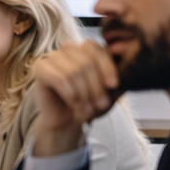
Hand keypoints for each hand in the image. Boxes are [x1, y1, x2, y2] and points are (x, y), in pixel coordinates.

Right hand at [29, 40, 118, 155]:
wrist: (68, 121)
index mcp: (87, 50)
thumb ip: (121, 78)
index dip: (107, 67)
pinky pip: (58, 78)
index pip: (98, 48)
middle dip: (95, 87)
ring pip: (73, 71)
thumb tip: (129, 69)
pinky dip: (70, 93)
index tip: (114, 86)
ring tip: (87, 108)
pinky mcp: (40, 69)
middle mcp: (70, 49)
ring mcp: (53, 57)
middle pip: (86, 61)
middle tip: (100, 105)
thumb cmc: (90, 104)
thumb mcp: (111, 92)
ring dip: (83, 93)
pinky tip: (74, 103)